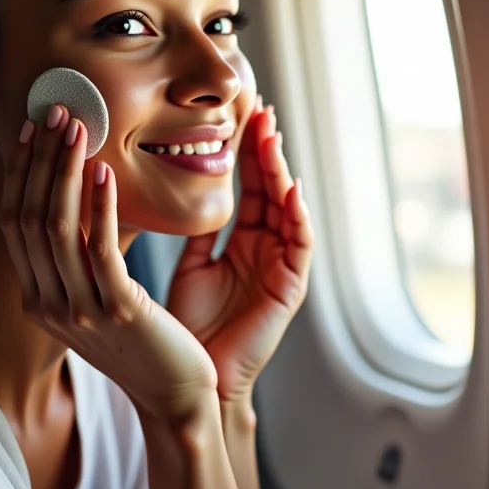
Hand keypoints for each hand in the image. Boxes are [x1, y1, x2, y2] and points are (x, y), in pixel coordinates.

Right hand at [0, 104, 216, 423]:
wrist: (173, 394)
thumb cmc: (140, 339)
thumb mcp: (94, 297)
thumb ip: (77, 256)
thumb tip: (77, 190)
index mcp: (37, 297)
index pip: (14, 223)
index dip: (21, 173)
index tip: (34, 130)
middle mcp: (47, 304)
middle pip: (29, 217)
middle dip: (39, 159)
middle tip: (55, 113)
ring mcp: (78, 311)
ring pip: (57, 227)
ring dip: (64, 171)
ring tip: (78, 130)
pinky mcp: (116, 313)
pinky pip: (100, 250)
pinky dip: (99, 207)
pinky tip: (105, 173)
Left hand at [166, 97, 313, 403]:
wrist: (190, 377)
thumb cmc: (189, 324)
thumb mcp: (192, 266)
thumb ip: (199, 232)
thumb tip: (190, 192)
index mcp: (240, 243)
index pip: (247, 188)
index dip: (243, 153)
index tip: (237, 117)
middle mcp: (264, 248)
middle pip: (269, 189)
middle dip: (265, 150)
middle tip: (260, 111)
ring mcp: (279, 266)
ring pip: (286, 209)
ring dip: (281, 172)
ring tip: (272, 137)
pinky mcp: (290, 288)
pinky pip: (299, 245)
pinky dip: (296, 216)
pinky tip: (289, 189)